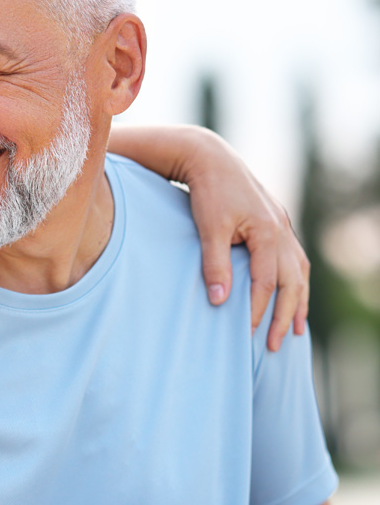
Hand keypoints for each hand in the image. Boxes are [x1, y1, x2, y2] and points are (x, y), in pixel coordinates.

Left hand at [180, 127, 309, 351]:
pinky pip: (292, 259)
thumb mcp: (208, 229)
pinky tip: (291, 296)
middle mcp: (281, 229)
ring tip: (296, 329)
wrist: (210, 158)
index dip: (259, 310)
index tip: (250, 334)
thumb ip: (215, 265)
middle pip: (292, 282)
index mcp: (267, 231)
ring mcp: (282, 225)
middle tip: (277, 346)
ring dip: (297, 302)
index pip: (267, 282)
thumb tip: (221, 302)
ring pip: (298, 271)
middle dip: (285, 315)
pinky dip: (294, 282)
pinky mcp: (275, 223)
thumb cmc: (207, 193)